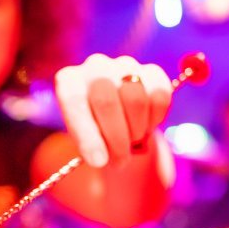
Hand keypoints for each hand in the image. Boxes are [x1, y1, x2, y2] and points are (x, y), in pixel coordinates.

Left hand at [55, 53, 171, 166]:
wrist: (118, 118)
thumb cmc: (94, 130)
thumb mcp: (83, 138)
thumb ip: (88, 145)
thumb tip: (100, 159)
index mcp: (69, 81)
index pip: (74, 103)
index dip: (88, 135)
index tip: (98, 162)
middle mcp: (95, 66)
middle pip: (106, 101)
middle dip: (116, 138)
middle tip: (120, 160)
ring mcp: (125, 65)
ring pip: (135, 99)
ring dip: (136, 130)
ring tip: (132, 140)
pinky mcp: (152, 72)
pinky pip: (159, 97)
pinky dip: (155, 119)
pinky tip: (146, 126)